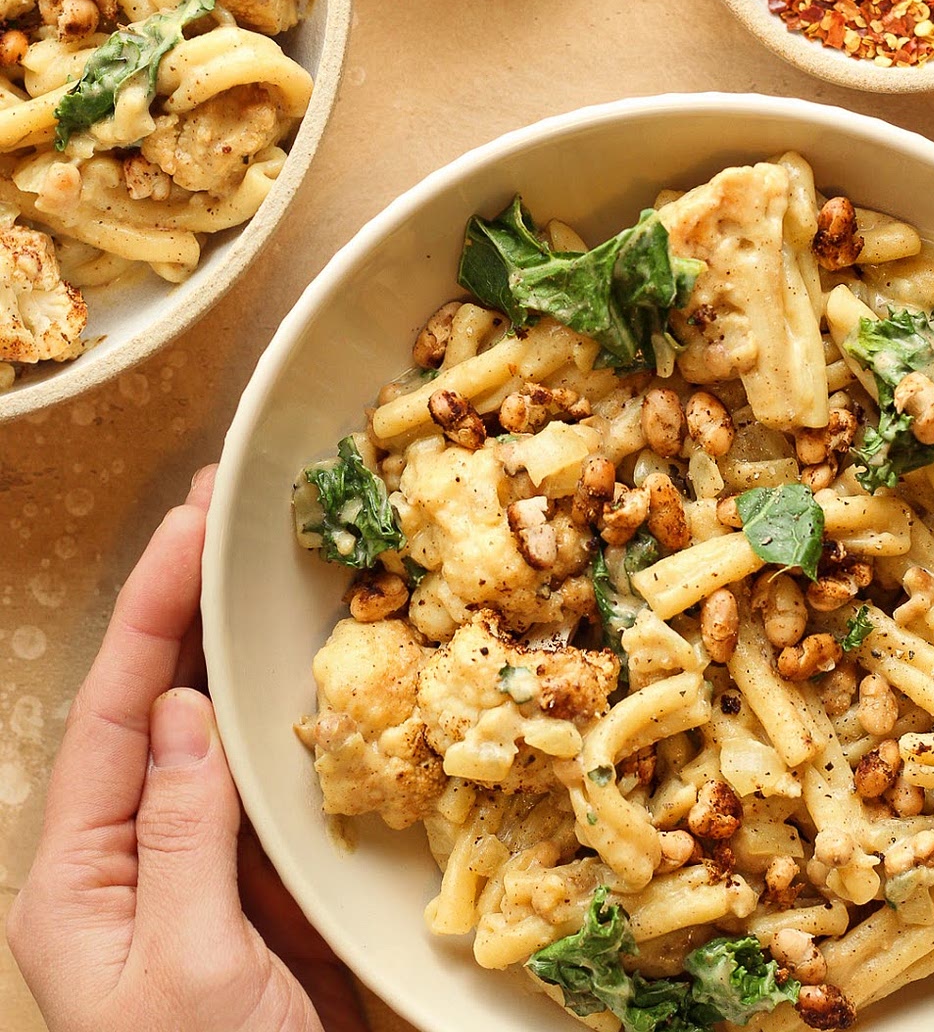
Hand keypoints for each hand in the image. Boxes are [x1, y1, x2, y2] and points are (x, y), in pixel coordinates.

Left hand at [7, 467, 368, 1031]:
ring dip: (236, 640)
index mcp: (81, 876)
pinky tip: (309, 657)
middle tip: (222, 507)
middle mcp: (133, 849)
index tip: (192, 530)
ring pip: (214, 724)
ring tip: (261, 557)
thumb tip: (178, 710)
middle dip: (183, 600)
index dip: (151, 612)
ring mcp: (201, 854)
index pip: (110, 715)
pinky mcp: (261, 866)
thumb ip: (177, 836)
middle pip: (153, 700)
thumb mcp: (186, 969)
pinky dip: (288, 706)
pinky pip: (270, 768)